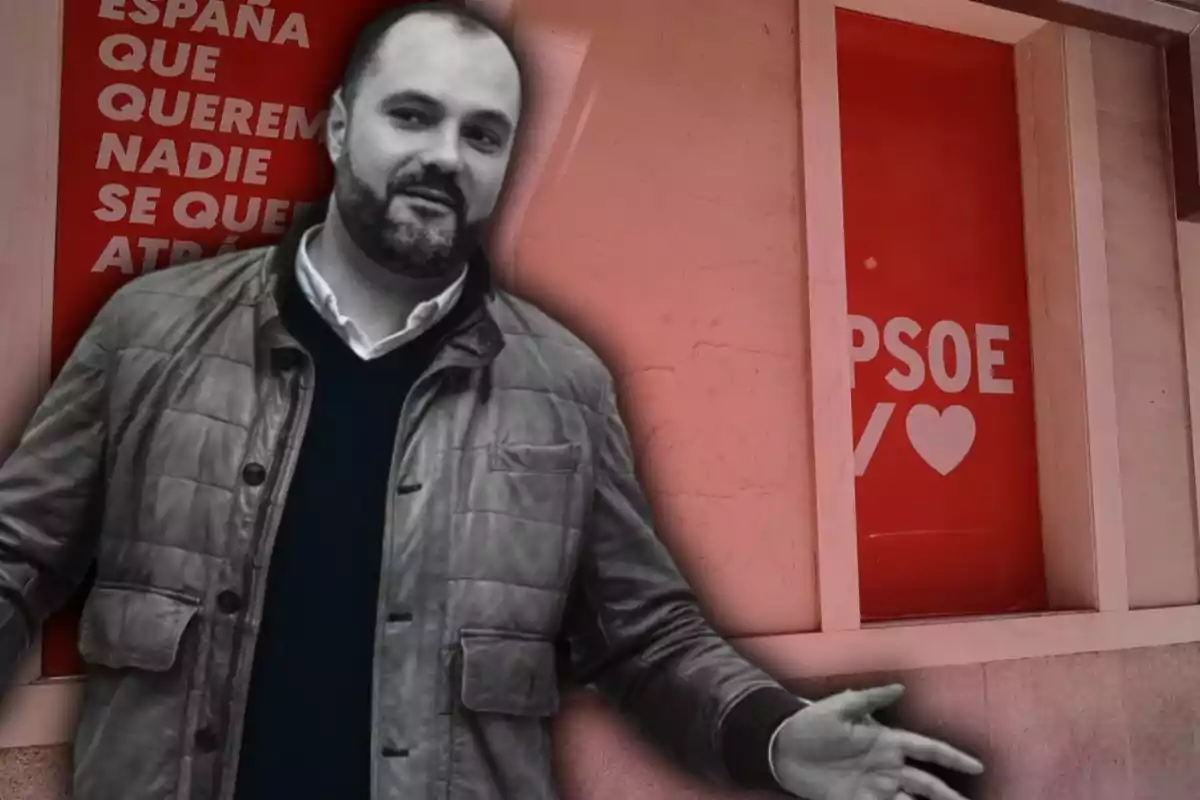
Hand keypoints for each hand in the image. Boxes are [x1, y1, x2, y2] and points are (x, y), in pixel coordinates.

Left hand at [770, 684, 983, 799]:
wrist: (781, 747)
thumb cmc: (811, 723)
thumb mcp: (840, 707)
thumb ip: (870, 699)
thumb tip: (900, 687)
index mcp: (886, 741)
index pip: (927, 749)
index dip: (951, 757)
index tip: (976, 766)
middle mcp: (886, 766)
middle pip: (926, 783)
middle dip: (948, 795)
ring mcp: (874, 786)